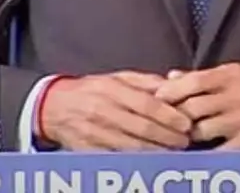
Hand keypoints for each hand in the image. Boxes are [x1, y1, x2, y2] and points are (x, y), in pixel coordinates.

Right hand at [37, 71, 193, 150]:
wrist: (54, 107)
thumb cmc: (93, 90)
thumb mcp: (118, 78)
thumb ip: (147, 82)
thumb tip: (175, 86)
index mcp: (112, 89)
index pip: (146, 104)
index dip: (169, 115)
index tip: (186, 123)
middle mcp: (103, 111)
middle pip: (142, 128)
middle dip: (168, 137)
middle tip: (185, 141)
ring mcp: (95, 133)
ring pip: (132, 147)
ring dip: (157, 151)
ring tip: (174, 152)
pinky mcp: (88, 150)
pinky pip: (117, 158)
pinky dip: (137, 162)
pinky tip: (152, 161)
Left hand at [154, 63, 239, 149]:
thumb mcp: (233, 74)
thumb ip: (201, 78)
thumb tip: (169, 78)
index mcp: (230, 75)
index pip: (192, 82)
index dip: (170, 92)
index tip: (156, 100)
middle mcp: (237, 95)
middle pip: (192, 108)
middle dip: (174, 118)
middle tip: (164, 124)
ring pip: (200, 131)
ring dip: (187, 137)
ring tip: (181, 138)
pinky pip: (218, 151)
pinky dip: (204, 153)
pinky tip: (197, 154)